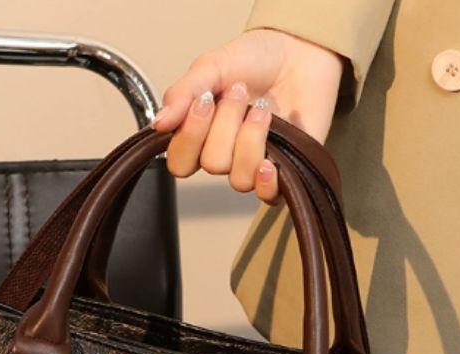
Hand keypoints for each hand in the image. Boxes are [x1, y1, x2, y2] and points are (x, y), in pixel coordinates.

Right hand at [151, 28, 343, 203]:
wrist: (301, 52)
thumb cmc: (255, 60)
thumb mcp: (211, 67)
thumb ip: (183, 93)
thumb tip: (158, 123)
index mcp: (199, 136)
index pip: (179, 162)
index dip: (190, 137)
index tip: (204, 100)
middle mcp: (223, 155)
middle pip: (211, 165)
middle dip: (226, 124)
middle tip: (240, 92)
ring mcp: (252, 166)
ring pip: (238, 178)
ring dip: (250, 139)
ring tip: (263, 109)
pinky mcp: (282, 173)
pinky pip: (266, 195)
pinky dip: (266, 181)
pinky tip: (269, 161)